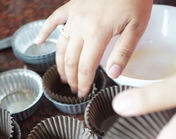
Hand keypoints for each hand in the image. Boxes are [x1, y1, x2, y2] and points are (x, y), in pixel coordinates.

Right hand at [35, 0, 151, 96]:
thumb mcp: (137, 27)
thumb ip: (124, 52)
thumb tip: (113, 74)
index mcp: (98, 33)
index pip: (86, 66)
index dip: (83, 82)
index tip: (83, 93)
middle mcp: (81, 26)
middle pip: (71, 59)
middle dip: (72, 77)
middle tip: (75, 89)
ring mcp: (74, 15)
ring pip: (61, 45)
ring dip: (60, 63)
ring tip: (63, 77)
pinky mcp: (72, 6)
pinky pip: (53, 20)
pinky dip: (44, 32)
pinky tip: (38, 42)